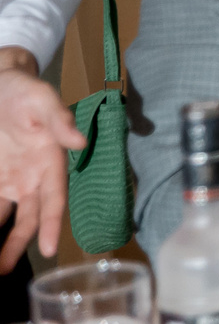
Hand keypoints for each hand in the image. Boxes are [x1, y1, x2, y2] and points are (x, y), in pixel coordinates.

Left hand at [0, 51, 77, 264]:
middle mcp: (32, 177)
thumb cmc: (23, 90)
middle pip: (28, 217)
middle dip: (18, 245)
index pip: (53, 198)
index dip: (50, 224)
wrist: (0, 82)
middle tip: (5, 270)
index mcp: (50, 160)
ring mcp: (10, 180)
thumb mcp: (41, 99)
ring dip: (1, 241)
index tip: (48, 249)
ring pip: (7, 218)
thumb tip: (78, 142)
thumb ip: (59, 119)